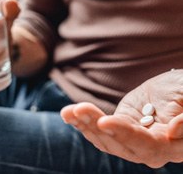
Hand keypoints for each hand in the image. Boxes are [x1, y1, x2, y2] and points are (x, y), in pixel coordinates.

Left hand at [60, 70, 182, 167]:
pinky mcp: (118, 128)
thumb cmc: (182, 92)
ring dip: (84, 124)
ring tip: (68, 112)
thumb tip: (175, 129)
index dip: (124, 134)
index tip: (105, 121)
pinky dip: (83, 122)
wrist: (171, 91)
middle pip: (118, 143)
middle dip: (95, 126)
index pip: (145, 145)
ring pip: (104, 138)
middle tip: (77, 110)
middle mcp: (147, 148)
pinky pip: (99, 129)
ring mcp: (129, 139)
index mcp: (170, 145)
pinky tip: (69, 114)